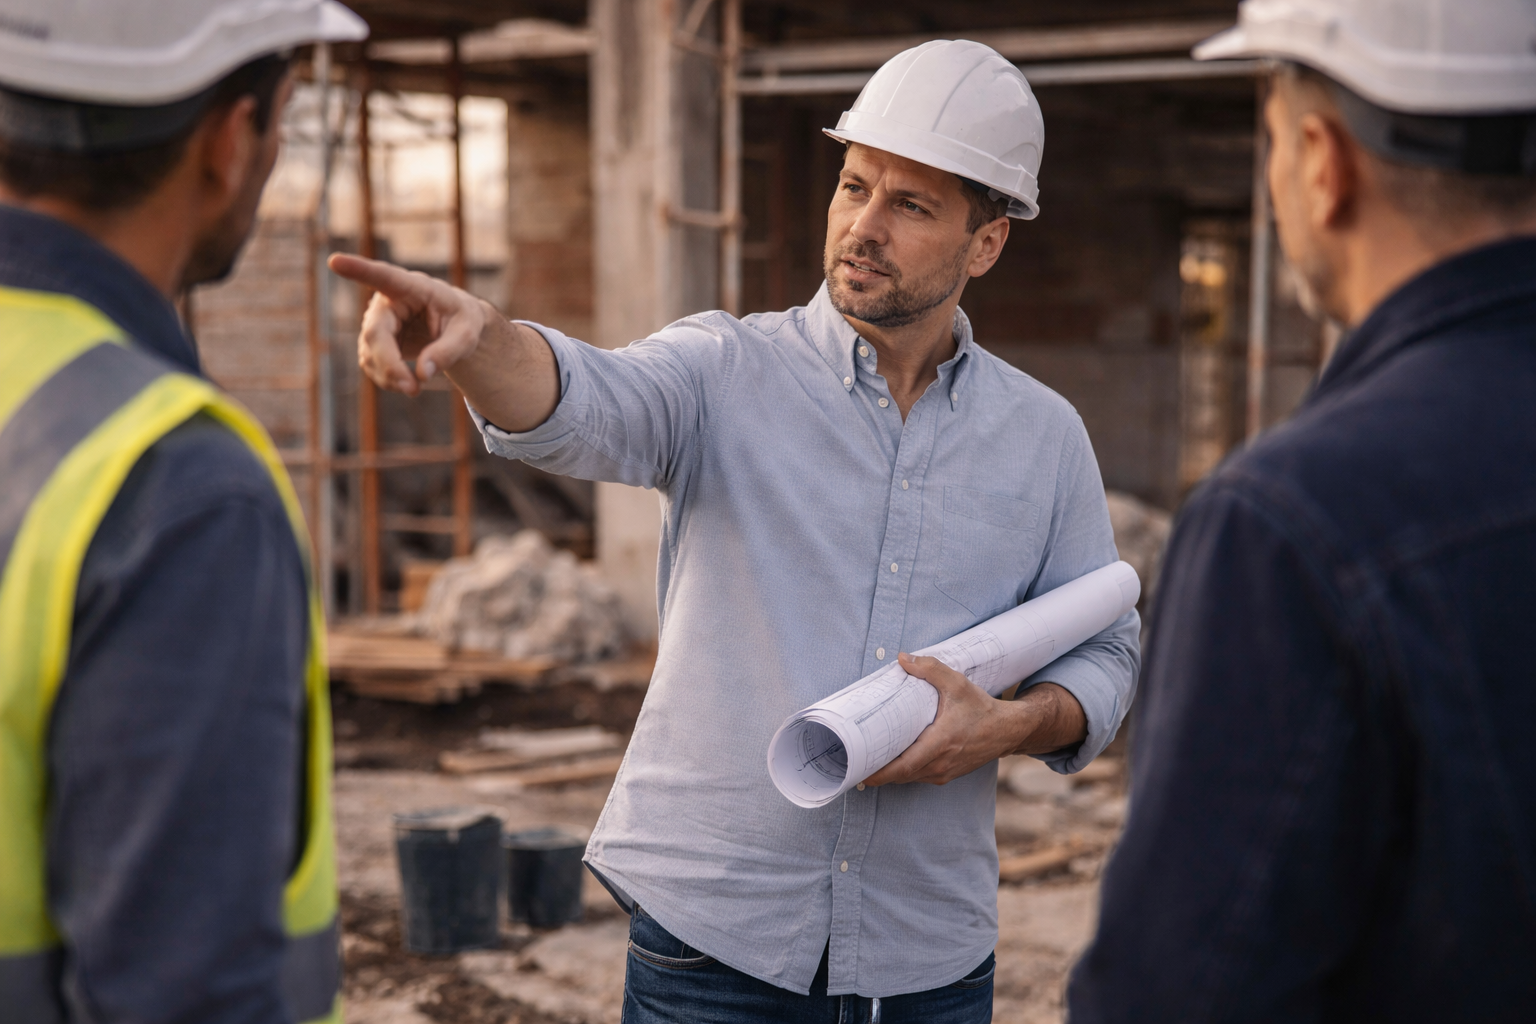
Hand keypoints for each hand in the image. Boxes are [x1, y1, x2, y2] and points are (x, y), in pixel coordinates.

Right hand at [328, 253, 498, 395]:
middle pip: (375, 333)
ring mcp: (377, 321)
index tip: (335, 261)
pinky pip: (371, 364)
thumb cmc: (462, 320)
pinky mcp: (374, 341)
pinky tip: (405, 382)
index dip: (359, 270)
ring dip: (390, 376)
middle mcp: (387, 301)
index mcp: (412, 286)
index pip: (384, 276)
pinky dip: (387, 379)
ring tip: (416, 388)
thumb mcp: (468, 333)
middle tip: (413, 389)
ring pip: (370, 353)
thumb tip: (422, 374)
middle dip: (390, 364)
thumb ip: (449, 351)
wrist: (454, 328)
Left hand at [862, 652, 1087, 787]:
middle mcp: (940, 764)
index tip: (857, 770)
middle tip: (852, 763)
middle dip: (876, 772)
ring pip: (908, 778)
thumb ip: (930, 669)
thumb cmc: (981, 708)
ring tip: (866, 761)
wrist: (1007, 730)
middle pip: (900, 776)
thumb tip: (902, 658)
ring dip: (888, 772)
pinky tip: (890, 761)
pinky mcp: (946, 775)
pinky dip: (903, 771)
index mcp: (940, 744)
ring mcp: (943, 773)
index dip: (878, 772)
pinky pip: (918, 777)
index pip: (902, 767)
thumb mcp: (957, 683)